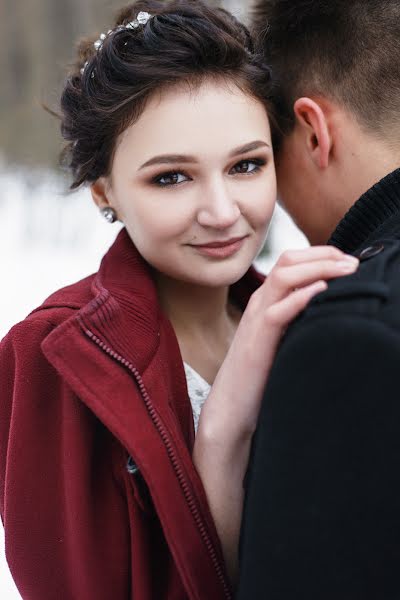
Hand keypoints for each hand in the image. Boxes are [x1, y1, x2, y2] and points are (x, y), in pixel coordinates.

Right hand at [201, 246, 358, 437]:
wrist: (231, 405)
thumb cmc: (260, 373)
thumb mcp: (282, 338)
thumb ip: (298, 319)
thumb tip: (329, 308)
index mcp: (265, 300)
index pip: (291, 261)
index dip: (320, 255)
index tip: (348, 261)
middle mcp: (259, 303)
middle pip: (288, 260)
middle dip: (323, 255)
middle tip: (353, 263)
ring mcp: (256, 319)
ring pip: (283, 277)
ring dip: (318, 268)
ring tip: (346, 271)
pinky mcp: (257, 341)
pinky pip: (277, 311)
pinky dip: (301, 297)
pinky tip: (322, 292)